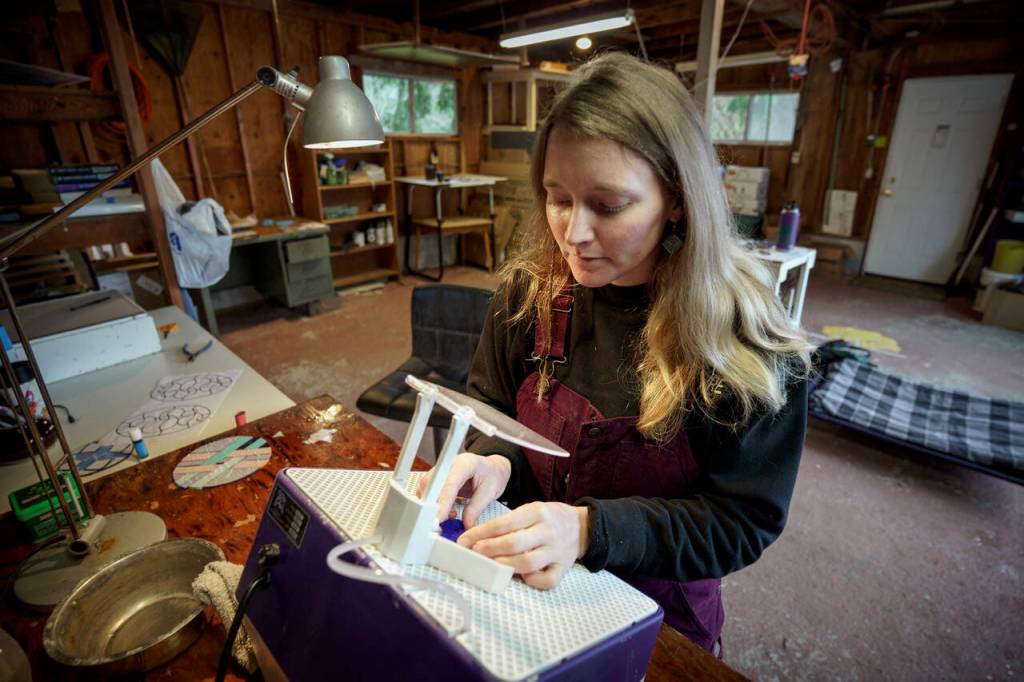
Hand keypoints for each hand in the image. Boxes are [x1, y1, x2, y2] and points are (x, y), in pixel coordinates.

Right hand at [416, 452, 510, 525]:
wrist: (492, 468)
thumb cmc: (492, 474)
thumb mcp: (490, 491)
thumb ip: (475, 509)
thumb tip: (465, 526)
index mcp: (464, 464)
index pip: (448, 485)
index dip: (442, 503)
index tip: (438, 519)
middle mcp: (448, 465)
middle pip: (431, 486)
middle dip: (433, 507)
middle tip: (441, 524)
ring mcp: (440, 471)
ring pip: (426, 490)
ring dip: (434, 506)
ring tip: (452, 514)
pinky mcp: (436, 480)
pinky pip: (427, 493)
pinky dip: (435, 505)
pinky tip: (448, 511)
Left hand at [457, 502, 589, 589]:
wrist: (581, 527)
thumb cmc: (547, 519)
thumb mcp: (530, 510)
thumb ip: (508, 523)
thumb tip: (477, 538)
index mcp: (537, 512)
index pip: (505, 523)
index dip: (481, 533)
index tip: (464, 541)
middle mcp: (548, 531)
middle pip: (515, 543)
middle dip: (489, 550)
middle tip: (473, 554)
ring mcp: (557, 551)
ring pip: (529, 563)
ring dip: (505, 566)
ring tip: (490, 566)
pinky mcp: (564, 568)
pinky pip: (548, 580)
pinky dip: (532, 581)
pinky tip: (522, 577)